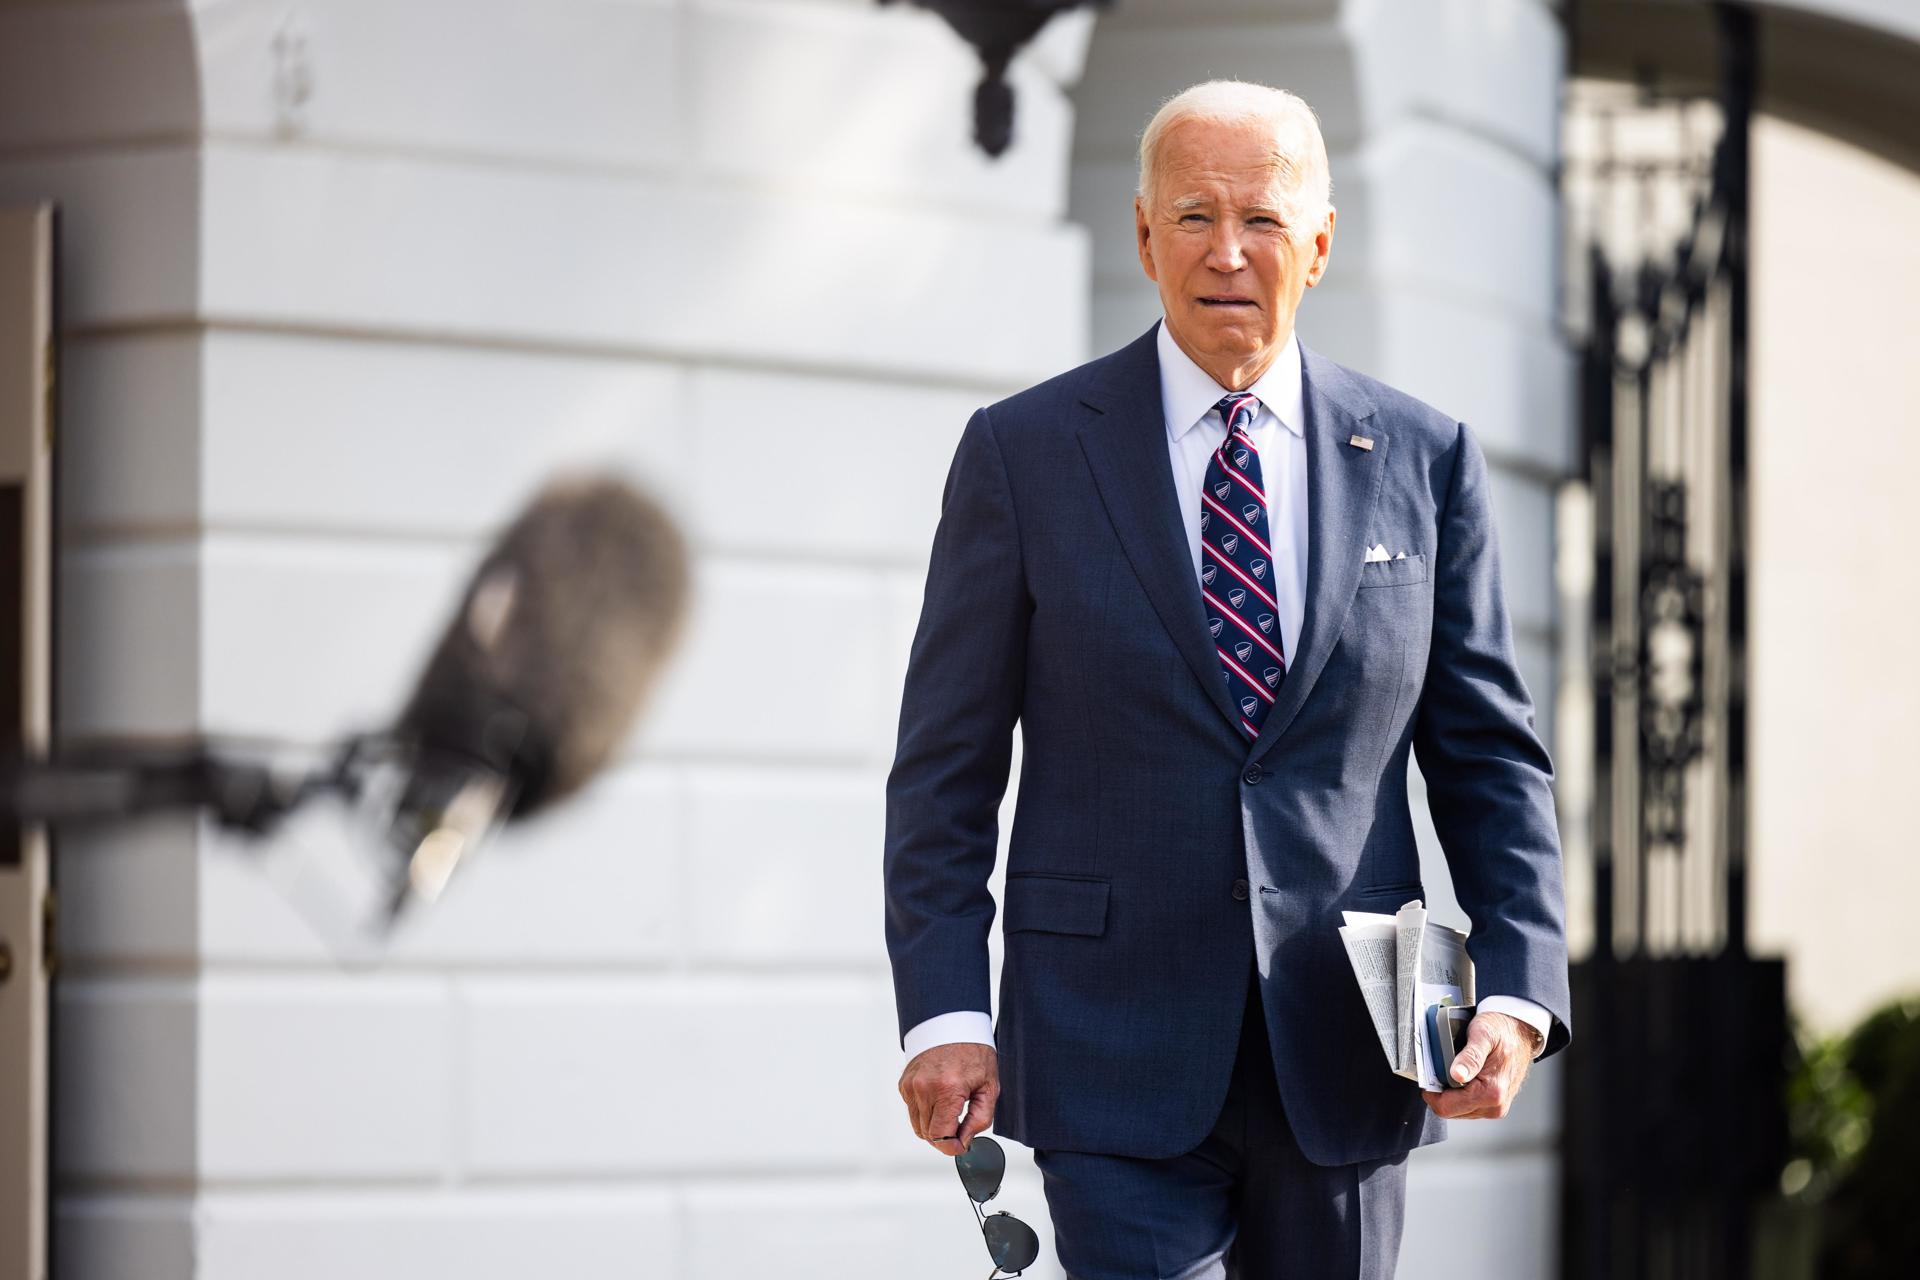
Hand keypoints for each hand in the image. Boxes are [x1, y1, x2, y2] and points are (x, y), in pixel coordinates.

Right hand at [898, 1042, 998, 1155]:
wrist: (952, 1024)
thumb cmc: (973, 1051)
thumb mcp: (989, 1087)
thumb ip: (980, 1119)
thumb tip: (965, 1141)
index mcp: (947, 1089)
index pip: (941, 1137)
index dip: (953, 1148)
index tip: (962, 1145)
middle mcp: (924, 1088)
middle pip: (928, 1135)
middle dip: (946, 1138)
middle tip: (961, 1127)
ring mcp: (911, 1086)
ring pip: (918, 1127)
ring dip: (934, 1127)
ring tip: (951, 1111)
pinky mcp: (904, 1084)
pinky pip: (913, 1112)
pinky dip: (925, 1113)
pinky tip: (939, 1100)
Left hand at [1420, 1010, 1538, 1119]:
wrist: (1520, 1032)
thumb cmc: (1501, 1031)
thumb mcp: (1482, 1035)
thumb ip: (1470, 1057)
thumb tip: (1457, 1075)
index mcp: (1491, 1093)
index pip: (1446, 1107)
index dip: (1431, 1092)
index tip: (1429, 1074)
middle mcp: (1495, 1106)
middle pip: (1450, 1111)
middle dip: (1440, 1092)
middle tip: (1440, 1069)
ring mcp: (1495, 1108)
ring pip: (1457, 1110)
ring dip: (1450, 1093)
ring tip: (1453, 1070)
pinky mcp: (1494, 1106)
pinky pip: (1467, 1106)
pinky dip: (1459, 1094)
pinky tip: (1462, 1076)